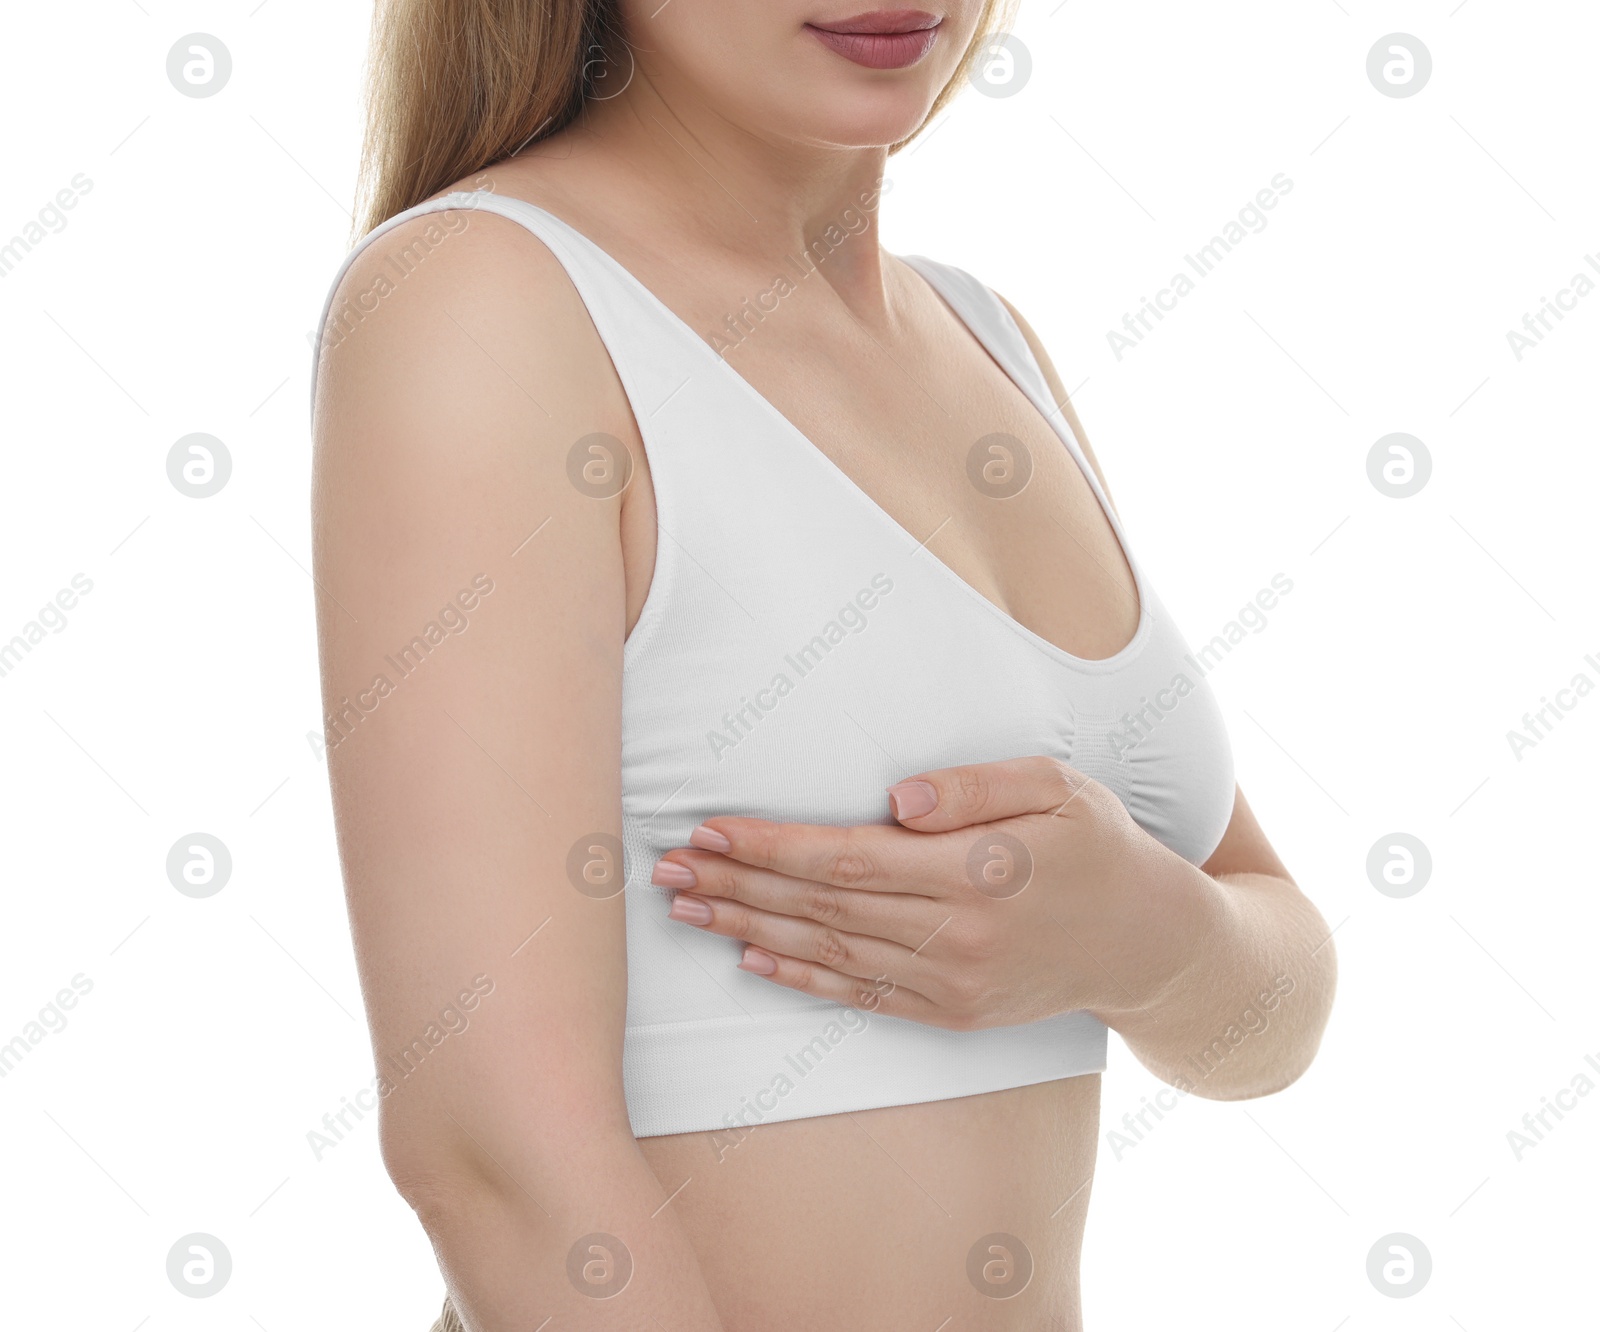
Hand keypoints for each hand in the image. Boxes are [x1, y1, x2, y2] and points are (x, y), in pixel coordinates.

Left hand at [650, 756, 1223, 1031]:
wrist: (1147, 943)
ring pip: (828, 954)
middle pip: (821, 908)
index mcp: (974, 872)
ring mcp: (951, 983)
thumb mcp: (1059, 789)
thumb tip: (897, 797)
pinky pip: (860, 996)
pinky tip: (751, 957)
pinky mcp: (951, 1013)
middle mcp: (954, 936)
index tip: (710, 829)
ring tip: (687, 906)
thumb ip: (977, 787)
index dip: (770, 846)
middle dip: (738, 884)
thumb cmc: (1099, 845)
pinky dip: (800, 978)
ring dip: (749, 929)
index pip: (847, 859)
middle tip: (666, 866)